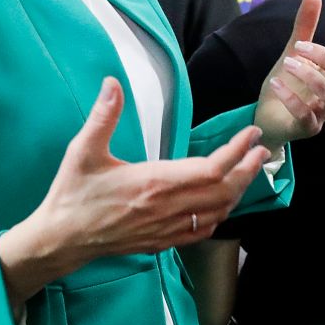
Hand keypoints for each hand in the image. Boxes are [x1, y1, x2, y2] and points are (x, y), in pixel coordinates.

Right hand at [0, 78, 270, 305]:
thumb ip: (103, 116)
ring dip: (239, 191)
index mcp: (154, 182)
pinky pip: (202, 230)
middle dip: (248, 170)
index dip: (237, 151)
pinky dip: (220, 215)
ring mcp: (166, 228)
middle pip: (224, 191)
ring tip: (249, 172)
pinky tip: (222, 204)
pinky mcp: (161, 242)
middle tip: (262, 150)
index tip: (251, 134)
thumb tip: (112, 83)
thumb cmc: (73, 194)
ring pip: (217, 212)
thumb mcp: (83, 151)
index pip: (211, 168)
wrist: (62, 238)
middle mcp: (167, 208)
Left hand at [252, 0, 324, 149]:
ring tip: (286, 63)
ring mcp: (323, 112)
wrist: (267, 116)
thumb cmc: (288, 83)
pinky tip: (276, 83)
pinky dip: (291, 98)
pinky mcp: (307, 127)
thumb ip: (305, 27)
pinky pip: (306, 115)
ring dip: (308, 75)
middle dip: (324, 57)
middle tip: (298, 46)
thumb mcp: (294, 52)